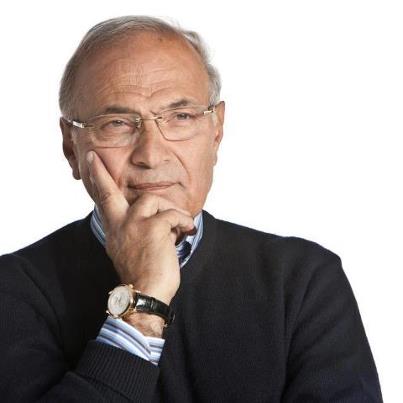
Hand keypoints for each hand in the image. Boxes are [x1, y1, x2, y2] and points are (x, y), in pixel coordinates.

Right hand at [86, 151, 195, 306]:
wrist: (145, 295)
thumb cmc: (143, 276)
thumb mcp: (131, 250)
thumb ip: (136, 231)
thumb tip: (158, 218)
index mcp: (115, 231)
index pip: (104, 203)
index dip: (98, 181)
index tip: (92, 163)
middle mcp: (120, 225)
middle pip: (109, 193)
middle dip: (101, 174)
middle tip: (95, 159)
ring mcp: (134, 225)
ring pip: (153, 200)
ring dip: (170, 211)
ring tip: (179, 226)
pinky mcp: (153, 228)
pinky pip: (173, 214)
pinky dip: (184, 222)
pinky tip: (187, 231)